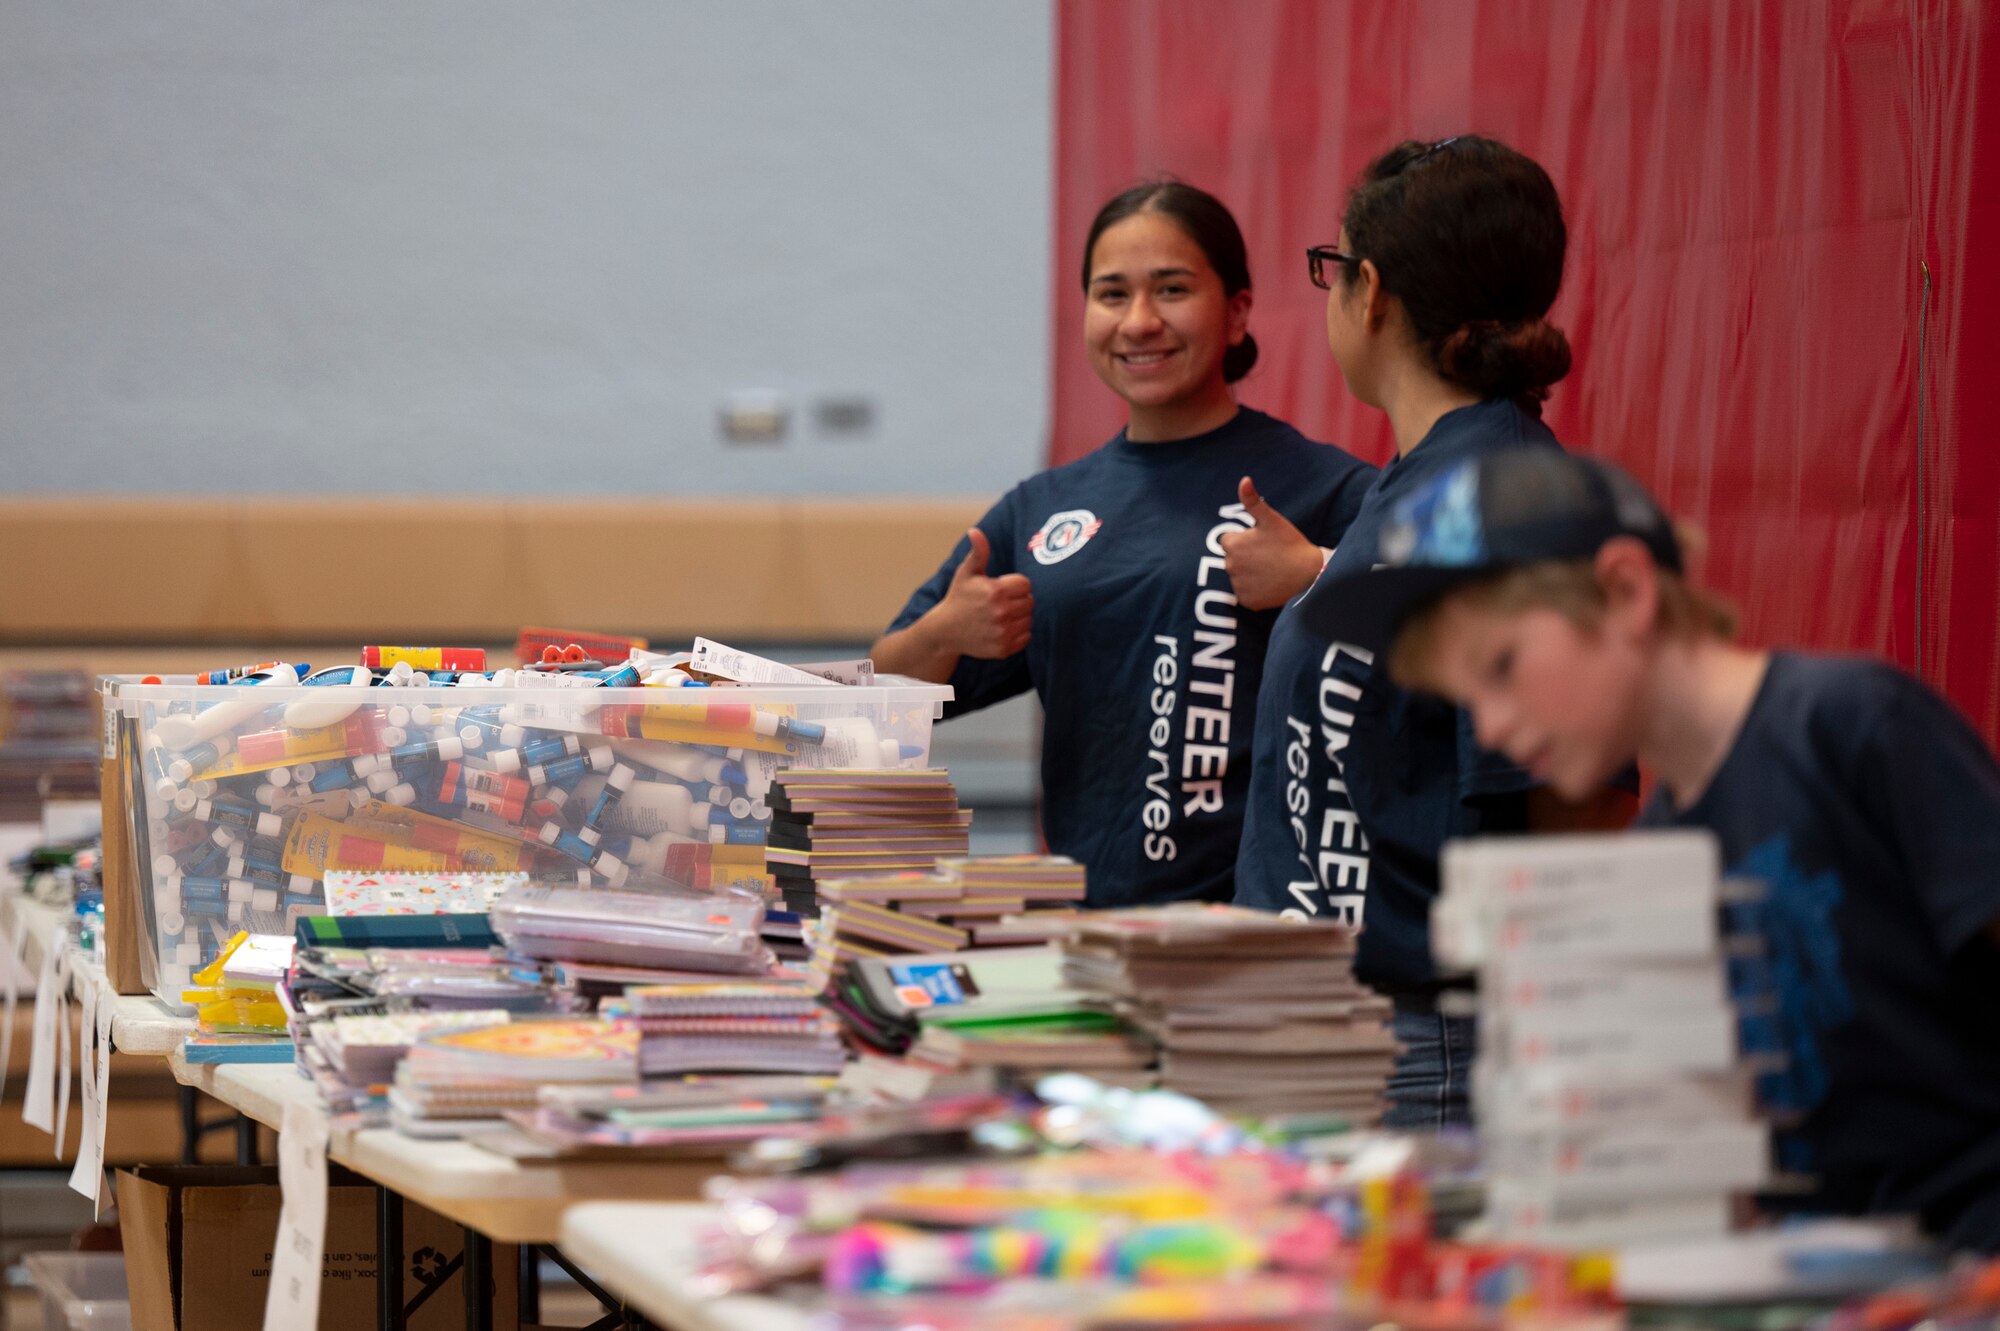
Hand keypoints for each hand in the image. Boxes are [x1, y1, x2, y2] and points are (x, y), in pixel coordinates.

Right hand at [931, 528, 1033, 657]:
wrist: (945, 631)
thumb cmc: (959, 597)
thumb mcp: (967, 573)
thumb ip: (978, 551)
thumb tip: (975, 530)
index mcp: (996, 591)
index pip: (1026, 585)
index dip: (1014, 585)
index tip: (1000, 588)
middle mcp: (1001, 612)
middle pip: (1030, 602)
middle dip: (1018, 600)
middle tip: (1000, 602)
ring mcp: (1003, 632)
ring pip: (1029, 619)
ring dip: (1019, 617)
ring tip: (1000, 615)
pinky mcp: (1004, 649)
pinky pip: (1026, 637)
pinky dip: (1018, 633)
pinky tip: (1002, 628)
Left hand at [1219, 477, 1324, 609]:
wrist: (1309, 573)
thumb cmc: (1290, 543)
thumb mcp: (1271, 519)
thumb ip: (1252, 501)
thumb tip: (1244, 479)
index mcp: (1232, 545)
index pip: (1230, 541)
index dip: (1246, 539)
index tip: (1263, 542)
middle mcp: (1230, 566)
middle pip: (1233, 559)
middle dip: (1247, 556)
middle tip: (1269, 555)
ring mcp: (1238, 586)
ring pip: (1240, 576)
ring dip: (1250, 573)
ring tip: (1271, 568)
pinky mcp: (1247, 601)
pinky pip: (1246, 593)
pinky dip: (1255, 590)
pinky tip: (1270, 583)